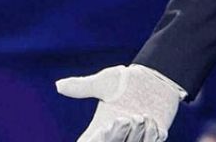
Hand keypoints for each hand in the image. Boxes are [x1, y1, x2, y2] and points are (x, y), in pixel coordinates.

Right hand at [56, 64, 185, 141]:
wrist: (156, 79)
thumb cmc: (127, 80)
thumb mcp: (103, 83)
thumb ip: (81, 87)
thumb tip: (58, 85)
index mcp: (101, 128)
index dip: (98, 140)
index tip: (104, 126)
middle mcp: (117, 139)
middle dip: (119, 136)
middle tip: (128, 117)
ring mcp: (134, 141)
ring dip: (139, 134)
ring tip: (143, 115)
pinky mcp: (152, 140)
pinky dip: (152, 136)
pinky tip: (153, 120)